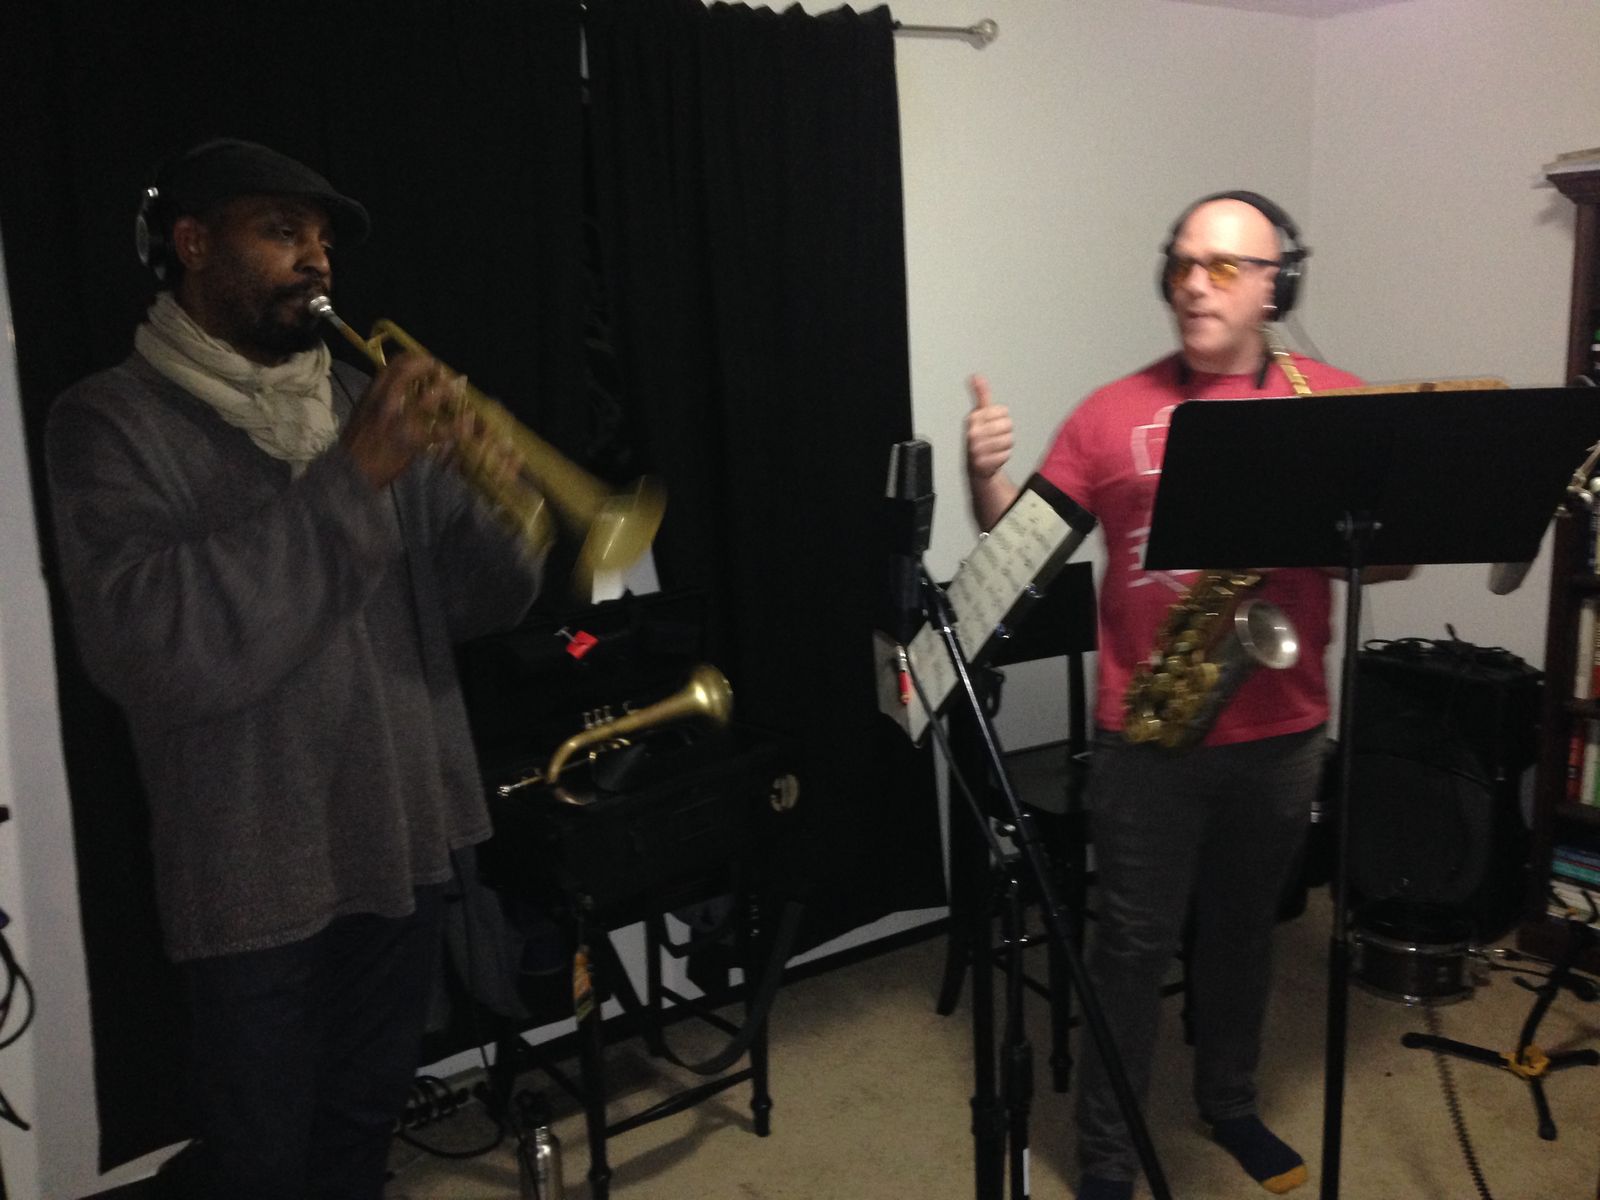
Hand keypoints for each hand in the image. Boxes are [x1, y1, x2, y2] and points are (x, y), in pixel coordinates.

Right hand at [341, 353, 463, 489]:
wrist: (351, 471)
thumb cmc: (357, 443)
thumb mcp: (363, 412)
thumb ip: (379, 398)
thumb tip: (397, 386)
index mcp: (371, 395)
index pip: (392, 366)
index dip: (414, 359)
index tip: (427, 360)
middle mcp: (384, 404)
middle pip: (409, 373)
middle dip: (430, 368)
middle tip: (444, 371)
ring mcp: (398, 422)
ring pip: (426, 399)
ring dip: (445, 391)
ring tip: (457, 389)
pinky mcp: (411, 442)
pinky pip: (438, 432)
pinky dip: (456, 426)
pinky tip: (466, 421)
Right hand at [965, 373, 1012, 480]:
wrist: (976, 465)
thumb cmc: (980, 436)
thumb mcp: (980, 413)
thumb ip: (981, 394)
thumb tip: (976, 376)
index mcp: (973, 417)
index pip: (1003, 411)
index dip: (1002, 417)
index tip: (993, 423)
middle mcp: (973, 432)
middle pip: (1008, 425)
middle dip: (1005, 432)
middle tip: (995, 437)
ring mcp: (977, 448)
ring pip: (1009, 440)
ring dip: (1005, 445)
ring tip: (995, 447)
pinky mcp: (983, 463)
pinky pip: (1006, 455)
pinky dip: (1003, 457)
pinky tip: (995, 457)